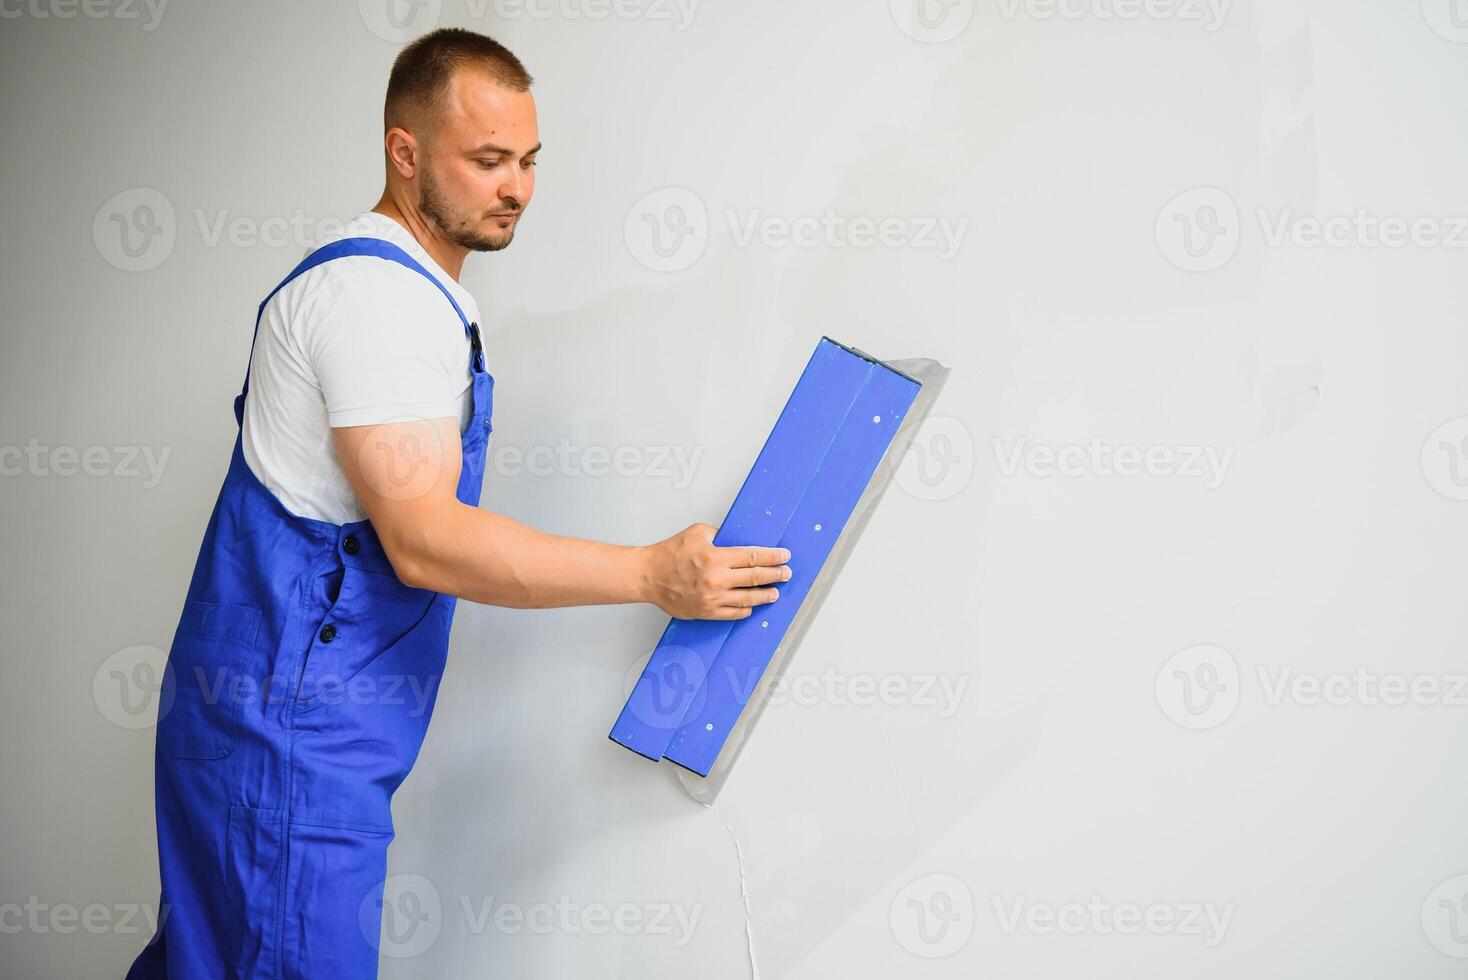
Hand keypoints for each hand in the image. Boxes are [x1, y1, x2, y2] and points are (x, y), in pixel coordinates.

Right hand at [640, 523, 791, 620]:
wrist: (648, 576)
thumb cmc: (668, 554)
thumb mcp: (697, 532)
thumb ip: (720, 534)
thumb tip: (737, 538)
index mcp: (716, 558)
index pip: (753, 557)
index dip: (772, 557)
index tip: (784, 556)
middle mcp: (717, 579)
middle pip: (756, 578)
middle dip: (775, 575)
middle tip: (786, 574)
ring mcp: (712, 598)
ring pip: (748, 598)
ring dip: (765, 595)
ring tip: (775, 592)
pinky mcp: (706, 612)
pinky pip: (733, 613)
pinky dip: (746, 609)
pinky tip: (752, 605)